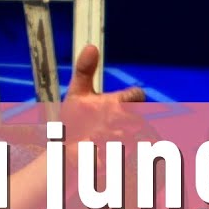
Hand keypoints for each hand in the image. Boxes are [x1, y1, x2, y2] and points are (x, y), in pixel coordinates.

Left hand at [60, 45, 147, 159]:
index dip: (130, 99)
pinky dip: (117, 158)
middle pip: (141, 119)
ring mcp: (129, 141)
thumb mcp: (77, 94)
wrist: (67, 150)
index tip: (113, 105)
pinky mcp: (126, 161)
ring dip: (118, 141)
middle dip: (123, 123)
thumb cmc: (75, 120)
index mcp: (120, 103)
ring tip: (96, 143)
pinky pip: (133, 160)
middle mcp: (129, 122)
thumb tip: (91, 47)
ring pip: (139, 140)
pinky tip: (100, 157)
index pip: (137, 96)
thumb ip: (84, 70)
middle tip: (101, 127)